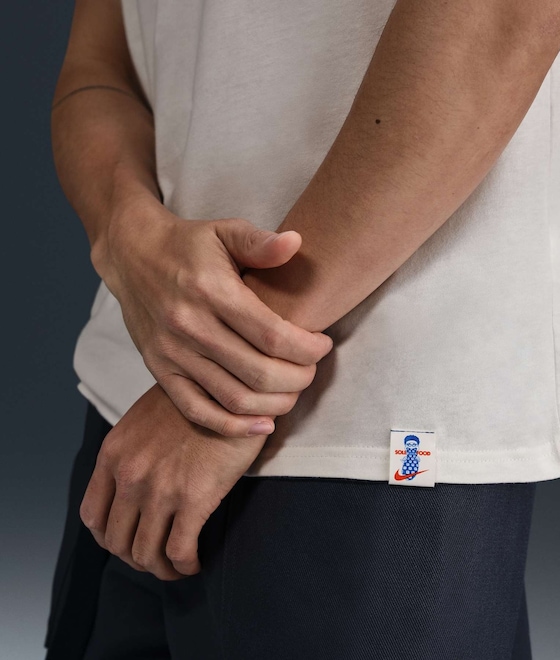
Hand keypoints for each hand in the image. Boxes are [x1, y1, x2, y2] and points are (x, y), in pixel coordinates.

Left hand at [80, 383, 269, 580]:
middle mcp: (130, 475)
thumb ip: (133, 450)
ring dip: (160, 569)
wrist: (230, 386)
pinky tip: (195, 562)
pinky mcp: (194, 498)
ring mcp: (160, 489)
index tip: (128, 541)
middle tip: (156, 557)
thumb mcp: (146, 417)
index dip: (109, 538)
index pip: (92, 516)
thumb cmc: (195, 398)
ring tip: (177, 567)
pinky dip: (185, 565)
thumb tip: (139, 480)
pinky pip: (179, 550)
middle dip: (135, 558)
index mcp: (114, 454)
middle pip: (117, 541)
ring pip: (146, 553)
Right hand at [92, 198, 332, 436]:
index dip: (308, 349)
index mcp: (212, 291)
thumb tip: (296, 242)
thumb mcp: (224, 231)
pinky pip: (197, 411)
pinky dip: (233, 426)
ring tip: (294, 392)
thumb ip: (261, 242)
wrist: (132, 254)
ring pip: (234, 397)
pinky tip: (263, 423)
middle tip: (312, 370)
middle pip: (259, 372)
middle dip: (299, 378)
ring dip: (275, 403)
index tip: (323, 345)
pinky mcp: (159, 370)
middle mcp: (190, 326)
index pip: (273, 335)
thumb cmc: (188, 244)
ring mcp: (172, 353)